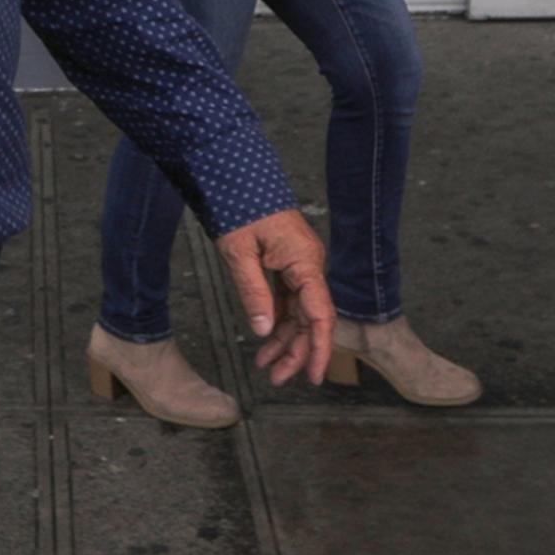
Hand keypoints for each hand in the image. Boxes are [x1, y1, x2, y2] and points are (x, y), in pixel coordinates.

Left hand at [215, 210, 333, 384]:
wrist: (233, 175)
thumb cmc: (238, 207)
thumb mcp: (238, 252)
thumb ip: (252, 293)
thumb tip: (263, 330)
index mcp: (305, 262)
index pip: (320, 315)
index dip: (318, 348)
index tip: (313, 376)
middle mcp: (308, 265)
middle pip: (310, 319)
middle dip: (294, 351)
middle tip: (276, 379)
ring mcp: (298, 264)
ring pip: (297, 311)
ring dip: (283, 339)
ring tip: (265, 366)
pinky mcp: (285, 263)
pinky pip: (286, 299)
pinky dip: (275, 319)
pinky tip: (264, 339)